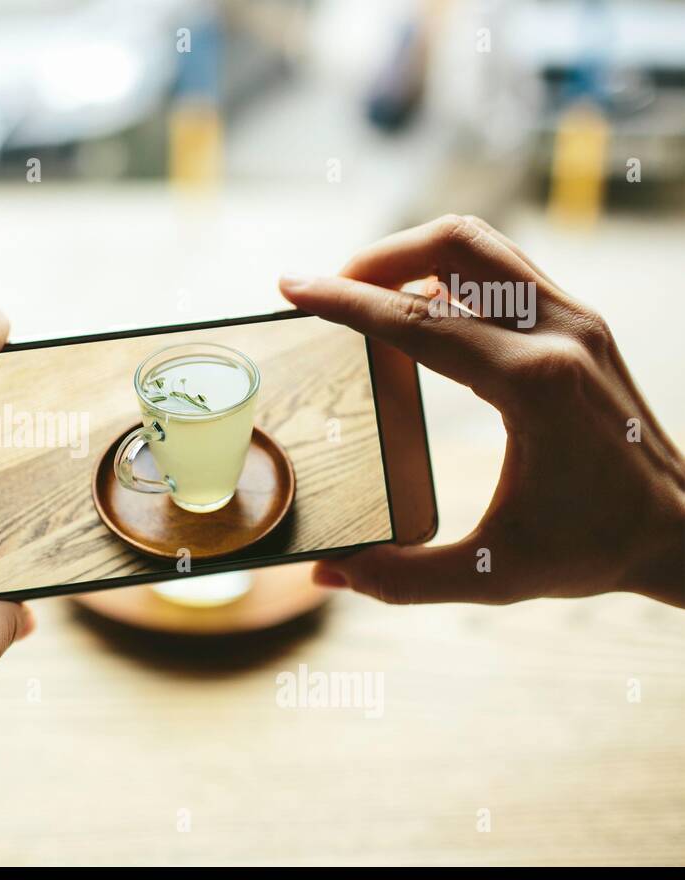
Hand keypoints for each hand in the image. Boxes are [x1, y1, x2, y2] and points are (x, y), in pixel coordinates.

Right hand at [280, 215, 684, 606]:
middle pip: (454, 245)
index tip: (292, 288)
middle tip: (330, 292)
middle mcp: (559, 334)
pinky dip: (449, 273)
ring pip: (481, 243)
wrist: (684, 531)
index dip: (344, 301)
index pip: (417, 319)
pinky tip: (418, 317)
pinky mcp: (580, 323)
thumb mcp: (493, 576)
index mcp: (533, 385)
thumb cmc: (594, 550)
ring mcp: (576, 320)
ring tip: (366, 294)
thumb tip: (326, 573)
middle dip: (378, 257)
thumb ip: (402, 578)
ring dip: (414, 254)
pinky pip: (502, 269)